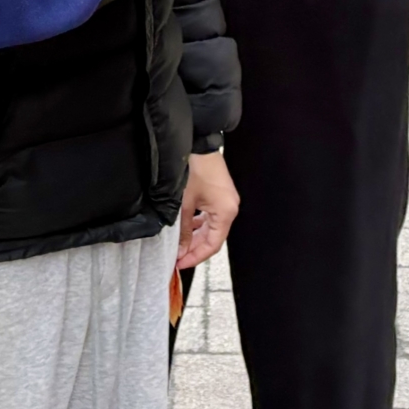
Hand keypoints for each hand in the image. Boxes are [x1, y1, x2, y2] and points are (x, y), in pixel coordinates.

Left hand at [178, 150, 238, 268]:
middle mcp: (230, 209)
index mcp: (225, 212)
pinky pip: (211, 217)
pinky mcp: (221, 196)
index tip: (181, 264)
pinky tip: (187, 229)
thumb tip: (181, 249)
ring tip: (179, 247)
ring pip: (212, 228)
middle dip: (195, 249)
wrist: (200, 145)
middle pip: (213, 238)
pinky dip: (200, 225)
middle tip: (178, 258)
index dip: (196, 257)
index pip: (213, 245)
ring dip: (196, 238)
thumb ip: (184, 229)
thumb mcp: (185, 203)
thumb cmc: (195, 170)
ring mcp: (227, 202)